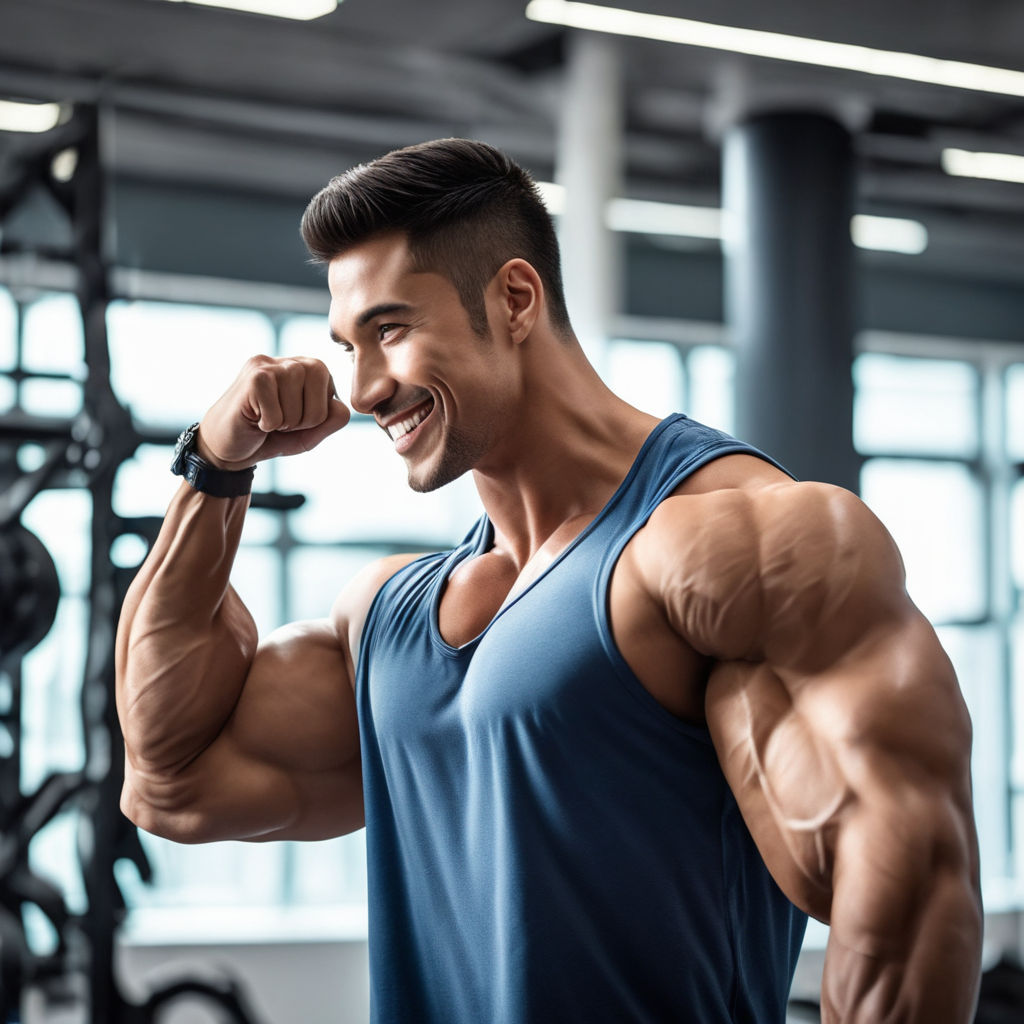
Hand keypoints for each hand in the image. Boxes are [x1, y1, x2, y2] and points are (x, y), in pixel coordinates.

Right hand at [197, 355, 350, 467]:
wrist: (228, 446)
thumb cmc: (270, 436)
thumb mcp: (309, 434)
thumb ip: (331, 422)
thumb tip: (341, 408)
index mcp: (309, 370)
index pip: (335, 398)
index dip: (316, 418)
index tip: (294, 418)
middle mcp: (292, 361)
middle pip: (324, 400)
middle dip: (305, 422)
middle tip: (281, 421)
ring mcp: (271, 364)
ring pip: (301, 408)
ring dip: (284, 423)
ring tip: (266, 418)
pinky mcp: (254, 376)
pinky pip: (278, 414)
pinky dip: (268, 424)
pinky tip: (254, 418)